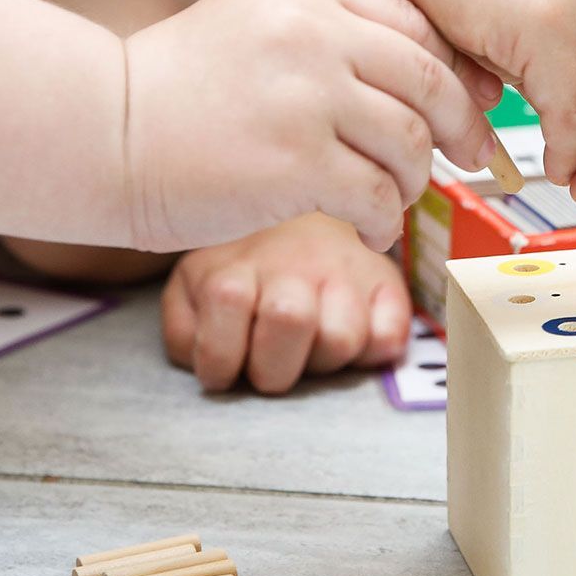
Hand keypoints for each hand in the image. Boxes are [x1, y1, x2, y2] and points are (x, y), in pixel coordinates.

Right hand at [122, 0, 496, 253]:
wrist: (102, 134)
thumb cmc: (183, 91)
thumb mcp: (259, 24)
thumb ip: (335, 32)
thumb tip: (439, 73)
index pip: (416, 22)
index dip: (451, 70)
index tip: (467, 104)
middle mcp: (313, 29)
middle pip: (429, 80)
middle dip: (459, 127)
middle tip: (473, 157)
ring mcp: (307, 95)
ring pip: (411, 142)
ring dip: (413, 180)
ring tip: (392, 197)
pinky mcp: (297, 163)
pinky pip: (377, 196)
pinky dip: (384, 221)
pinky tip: (369, 229)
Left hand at [162, 212, 410, 393]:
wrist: (300, 207)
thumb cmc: (239, 269)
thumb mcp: (192, 289)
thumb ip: (184, 331)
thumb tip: (212, 366)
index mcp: (236, 267)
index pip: (226, 314)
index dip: (220, 361)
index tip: (225, 365)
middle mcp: (293, 264)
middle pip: (289, 322)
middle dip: (274, 368)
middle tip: (271, 361)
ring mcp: (344, 271)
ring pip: (341, 339)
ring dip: (323, 360)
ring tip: (310, 347)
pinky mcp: (386, 282)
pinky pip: (390, 337)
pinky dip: (374, 350)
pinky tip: (352, 338)